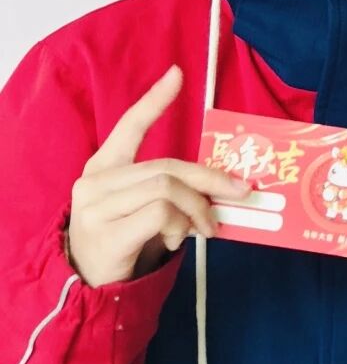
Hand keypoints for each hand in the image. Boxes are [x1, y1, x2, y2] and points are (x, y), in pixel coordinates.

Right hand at [67, 66, 249, 287]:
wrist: (89, 289)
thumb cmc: (123, 242)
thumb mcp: (143, 208)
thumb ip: (171, 189)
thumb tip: (224, 184)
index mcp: (103, 168)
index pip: (129, 126)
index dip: (154, 101)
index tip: (177, 74)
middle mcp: (95, 182)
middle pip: (167, 166)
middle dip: (209, 179)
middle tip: (238, 193)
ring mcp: (96, 208)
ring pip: (167, 188)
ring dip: (197, 209)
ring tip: (203, 229)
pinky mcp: (106, 233)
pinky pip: (160, 214)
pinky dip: (180, 226)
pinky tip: (176, 241)